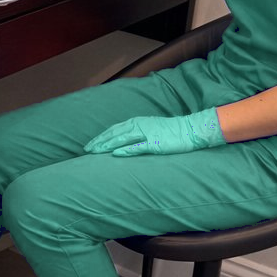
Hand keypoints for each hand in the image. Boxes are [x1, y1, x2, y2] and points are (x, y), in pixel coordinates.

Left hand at [85, 107, 224, 156]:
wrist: (190, 130)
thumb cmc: (171, 130)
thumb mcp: (150, 128)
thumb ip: (137, 133)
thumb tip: (123, 142)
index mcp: (137, 122)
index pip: (113, 129)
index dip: (101, 137)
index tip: (90, 145)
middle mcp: (138, 126)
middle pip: (114, 134)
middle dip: (99, 142)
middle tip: (86, 150)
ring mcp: (146, 134)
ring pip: (122, 139)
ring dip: (107, 145)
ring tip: (95, 152)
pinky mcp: (155, 144)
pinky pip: (137, 147)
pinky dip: (125, 150)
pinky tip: (115, 154)